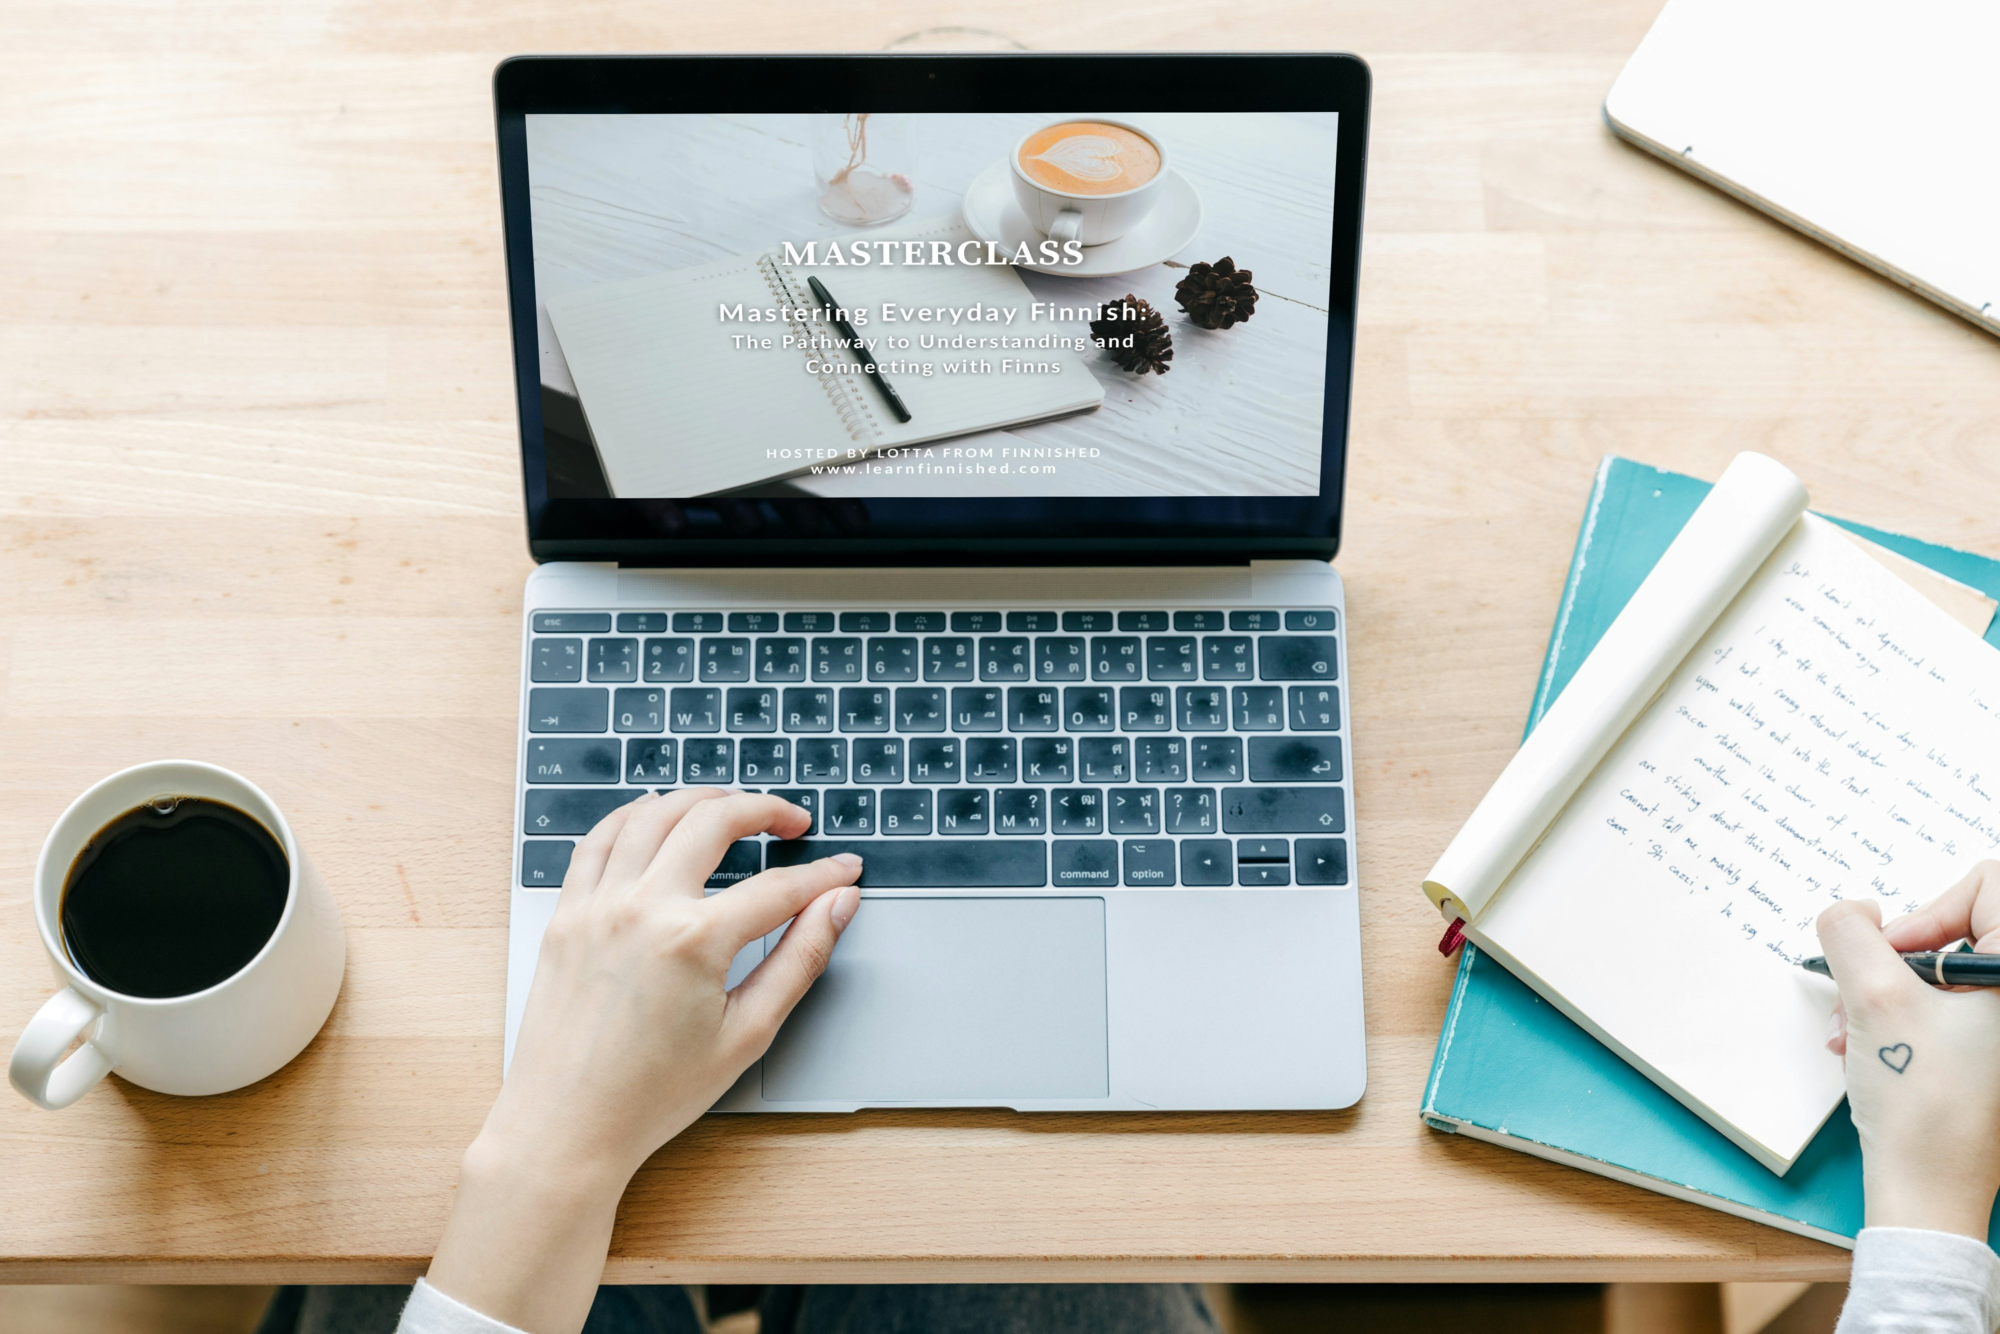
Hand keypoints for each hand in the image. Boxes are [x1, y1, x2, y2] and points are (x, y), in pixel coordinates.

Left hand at [427, 790, 860, 1333]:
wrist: (566, 1126)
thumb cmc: (653, 1094)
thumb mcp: (748, 1033)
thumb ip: (800, 959)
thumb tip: (837, 907)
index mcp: (694, 941)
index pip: (779, 887)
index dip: (823, 875)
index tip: (846, 869)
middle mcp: (643, 908)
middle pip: (714, 821)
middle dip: (765, 810)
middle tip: (793, 821)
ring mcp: (597, 905)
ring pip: (653, 814)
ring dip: (700, 799)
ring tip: (732, 806)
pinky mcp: (566, 915)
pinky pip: (597, 840)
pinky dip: (633, 816)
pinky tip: (656, 815)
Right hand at [1818, 861, 1999, 1238]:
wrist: (1930, 1189)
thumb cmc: (1922, 1103)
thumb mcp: (1873, 997)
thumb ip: (1850, 931)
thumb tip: (1851, 911)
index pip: (1986, 882)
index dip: (1927, 910)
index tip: (1893, 956)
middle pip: (1954, 925)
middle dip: (1890, 959)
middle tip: (1861, 998)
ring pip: (1939, 967)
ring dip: (1884, 990)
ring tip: (1854, 1033)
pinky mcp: (1988, 1051)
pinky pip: (1942, 1004)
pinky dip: (1898, 1016)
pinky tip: (1867, 1047)